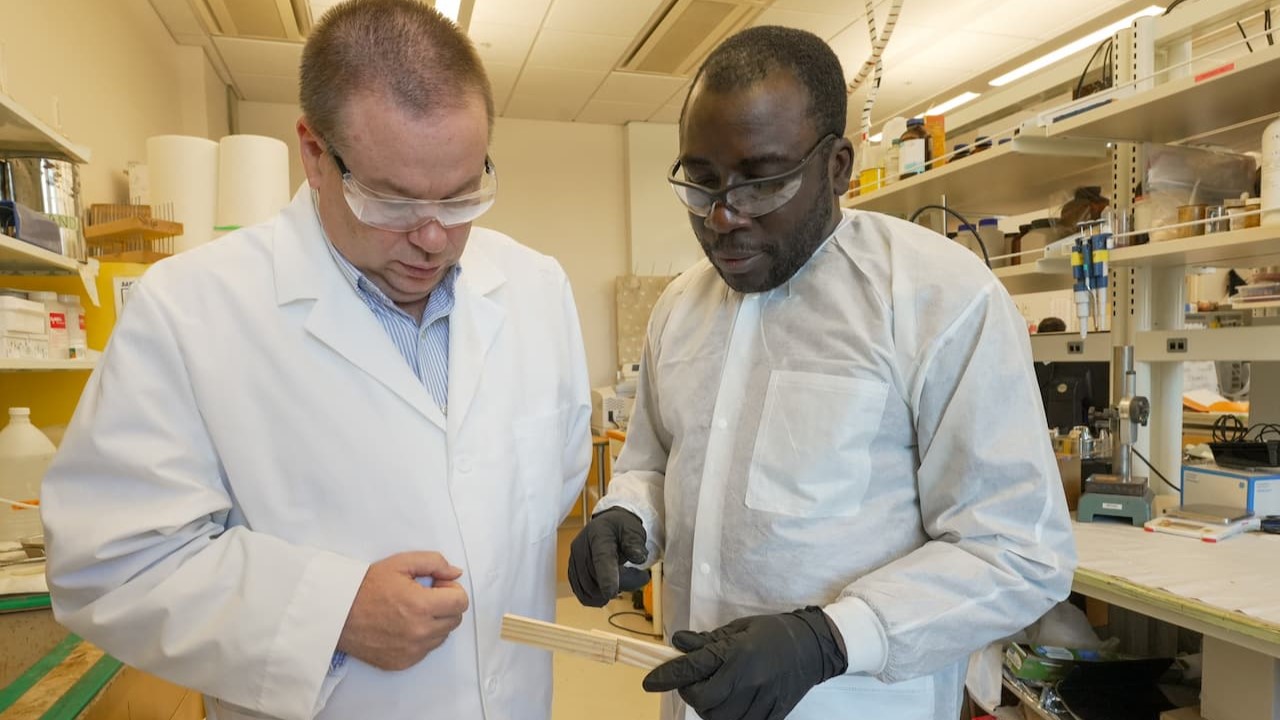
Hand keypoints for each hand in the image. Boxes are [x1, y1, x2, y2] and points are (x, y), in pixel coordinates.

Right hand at [337, 551, 469, 670]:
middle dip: (445, 605)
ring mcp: (411, 651)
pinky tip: (403, 625)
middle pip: (455, 620)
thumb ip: (434, 563)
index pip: (461, 602)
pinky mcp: (402, 663)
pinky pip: (426, 650)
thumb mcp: (400, 563)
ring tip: (411, 610)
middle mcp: (420, 632)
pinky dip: (421, 638)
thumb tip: (455, 573)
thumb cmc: (366, 586)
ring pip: (442, 636)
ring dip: (434, 622)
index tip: (436, 585)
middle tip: (424, 595)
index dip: (452, 589)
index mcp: (422, 606)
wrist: (337, 613)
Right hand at [567, 508, 646, 605]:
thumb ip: (636, 544)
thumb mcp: (634, 529)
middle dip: (619, 585)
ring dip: (608, 592)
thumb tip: (638, 558)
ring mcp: (574, 560)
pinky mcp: (573, 572)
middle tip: (639, 577)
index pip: (601, 558)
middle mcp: (581, 547)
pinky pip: (582, 593)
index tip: (611, 593)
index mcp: (598, 534)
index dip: (606, 577)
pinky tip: (607, 592)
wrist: (608, 525)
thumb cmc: (622, 528)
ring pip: (588, 589)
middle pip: (595, 578)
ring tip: (623, 580)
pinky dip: (596, 598)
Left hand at [642, 607, 847, 719]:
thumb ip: (709, 641)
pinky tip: (730, 704)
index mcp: (737, 653)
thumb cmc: (773, 633)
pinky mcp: (771, 715)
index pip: (693, 668)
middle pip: (703, 700)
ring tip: (713, 694)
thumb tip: (678, 643)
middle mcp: (747, 679)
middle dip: (691, 693)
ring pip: (719, 718)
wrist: (813, 648)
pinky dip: (728, 718)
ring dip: (708, 709)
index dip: (667, 676)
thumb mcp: (739, 629)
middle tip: (694, 683)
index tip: (649, 682)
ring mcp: (760, 700)